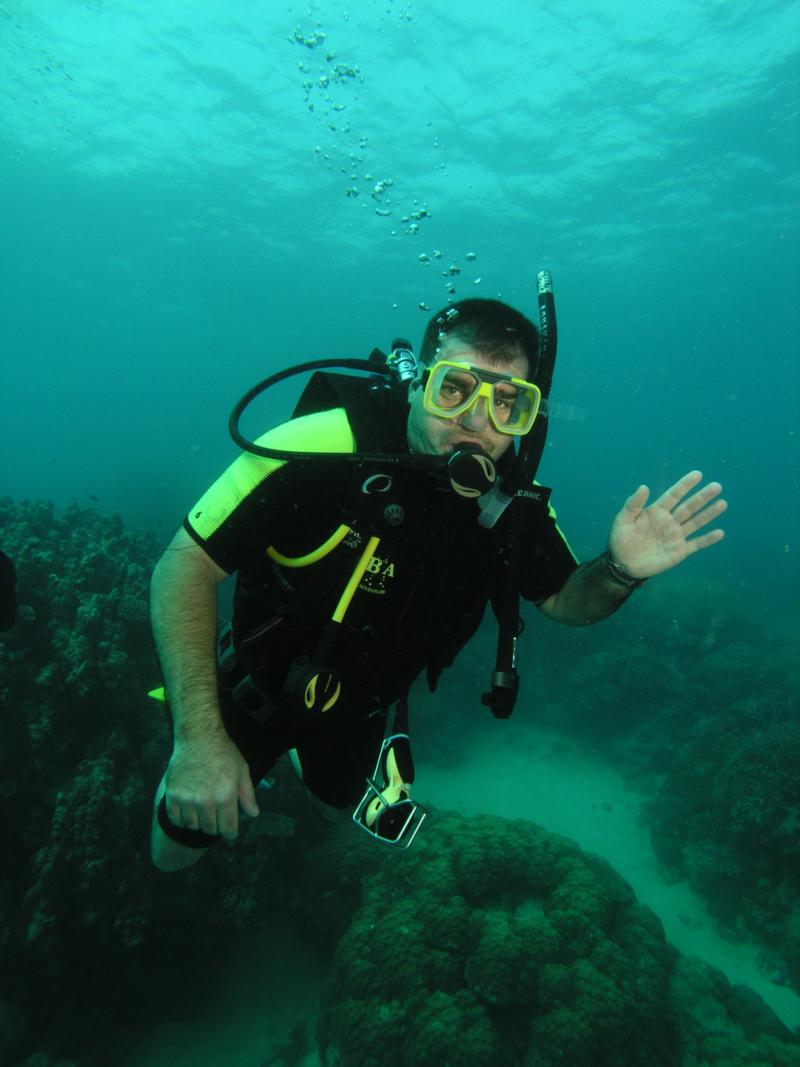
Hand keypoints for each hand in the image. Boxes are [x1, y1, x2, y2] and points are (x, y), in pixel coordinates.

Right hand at [164, 733, 258, 840]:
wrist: (198, 737)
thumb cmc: (223, 753)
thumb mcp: (242, 771)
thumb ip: (247, 795)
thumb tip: (253, 815)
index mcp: (225, 796)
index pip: (228, 829)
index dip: (230, 834)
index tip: (230, 832)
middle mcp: (205, 801)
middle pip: (210, 829)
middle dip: (215, 826)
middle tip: (216, 816)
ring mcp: (187, 799)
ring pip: (192, 825)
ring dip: (198, 822)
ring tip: (202, 811)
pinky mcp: (172, 795)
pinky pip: (176, 819)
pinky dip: (182, 819)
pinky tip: (188, 811)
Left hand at [609, 470, 725, 578]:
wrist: (623, 564)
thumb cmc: (621, 540)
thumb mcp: (623, 520)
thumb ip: (633, 504)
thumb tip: (644, 486)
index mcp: (656, 511)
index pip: (673, 495)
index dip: (684, 485)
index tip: (697, 474)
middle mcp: (669, 521)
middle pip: (689, 507)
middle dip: (702, 497)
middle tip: (716, 486)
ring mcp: (676, 536)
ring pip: (696, 522)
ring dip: (709, 514)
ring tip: (722, 504)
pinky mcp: (679, 551)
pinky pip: (696, 544)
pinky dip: (708, 539)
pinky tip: (720, 533)